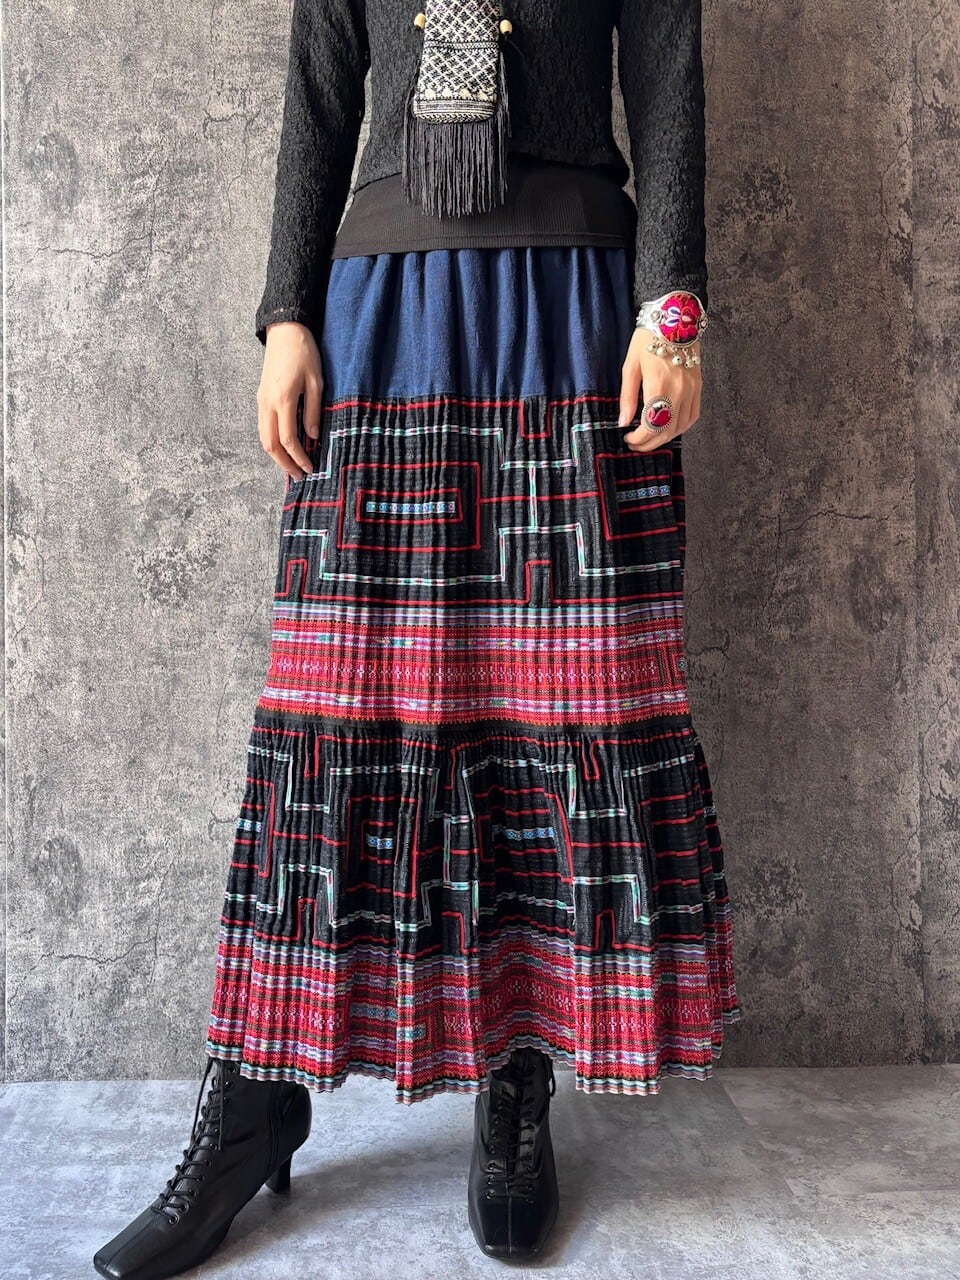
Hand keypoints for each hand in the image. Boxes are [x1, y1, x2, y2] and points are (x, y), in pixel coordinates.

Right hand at [256, 322, 323, 479]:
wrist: (284, 331)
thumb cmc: (305, 353)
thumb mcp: (316, 382)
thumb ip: (313, 411)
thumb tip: (313, 436)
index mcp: (283, 398)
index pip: (288, 439)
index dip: (299, 457)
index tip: (310, 468)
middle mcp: (267, 402)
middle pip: (269, 444)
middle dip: (284, 463)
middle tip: (298, 476)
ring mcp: (261, 400)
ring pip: (262, 437)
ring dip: (276, 456)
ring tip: (291, 466)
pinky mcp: (260, 398)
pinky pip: (262, 427)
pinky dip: (272, 442)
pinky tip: (284, 448)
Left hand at [617, 327, 702, 452]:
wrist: (674, 319)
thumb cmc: (648, 340)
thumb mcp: (630, 367)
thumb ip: (627, 397)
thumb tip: (623, 422)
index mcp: (659, 386)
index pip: (650, 426)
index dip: (638, 438)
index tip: (628, 438)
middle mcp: (679, 392)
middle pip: (666, 431)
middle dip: (649, 443)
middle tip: (635, 443)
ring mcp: (691, 390)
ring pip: (680, 427)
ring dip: (664, 438)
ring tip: (649, 438)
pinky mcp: (698, 387)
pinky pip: (692, 416)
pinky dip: (681, 427)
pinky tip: (669, 428)